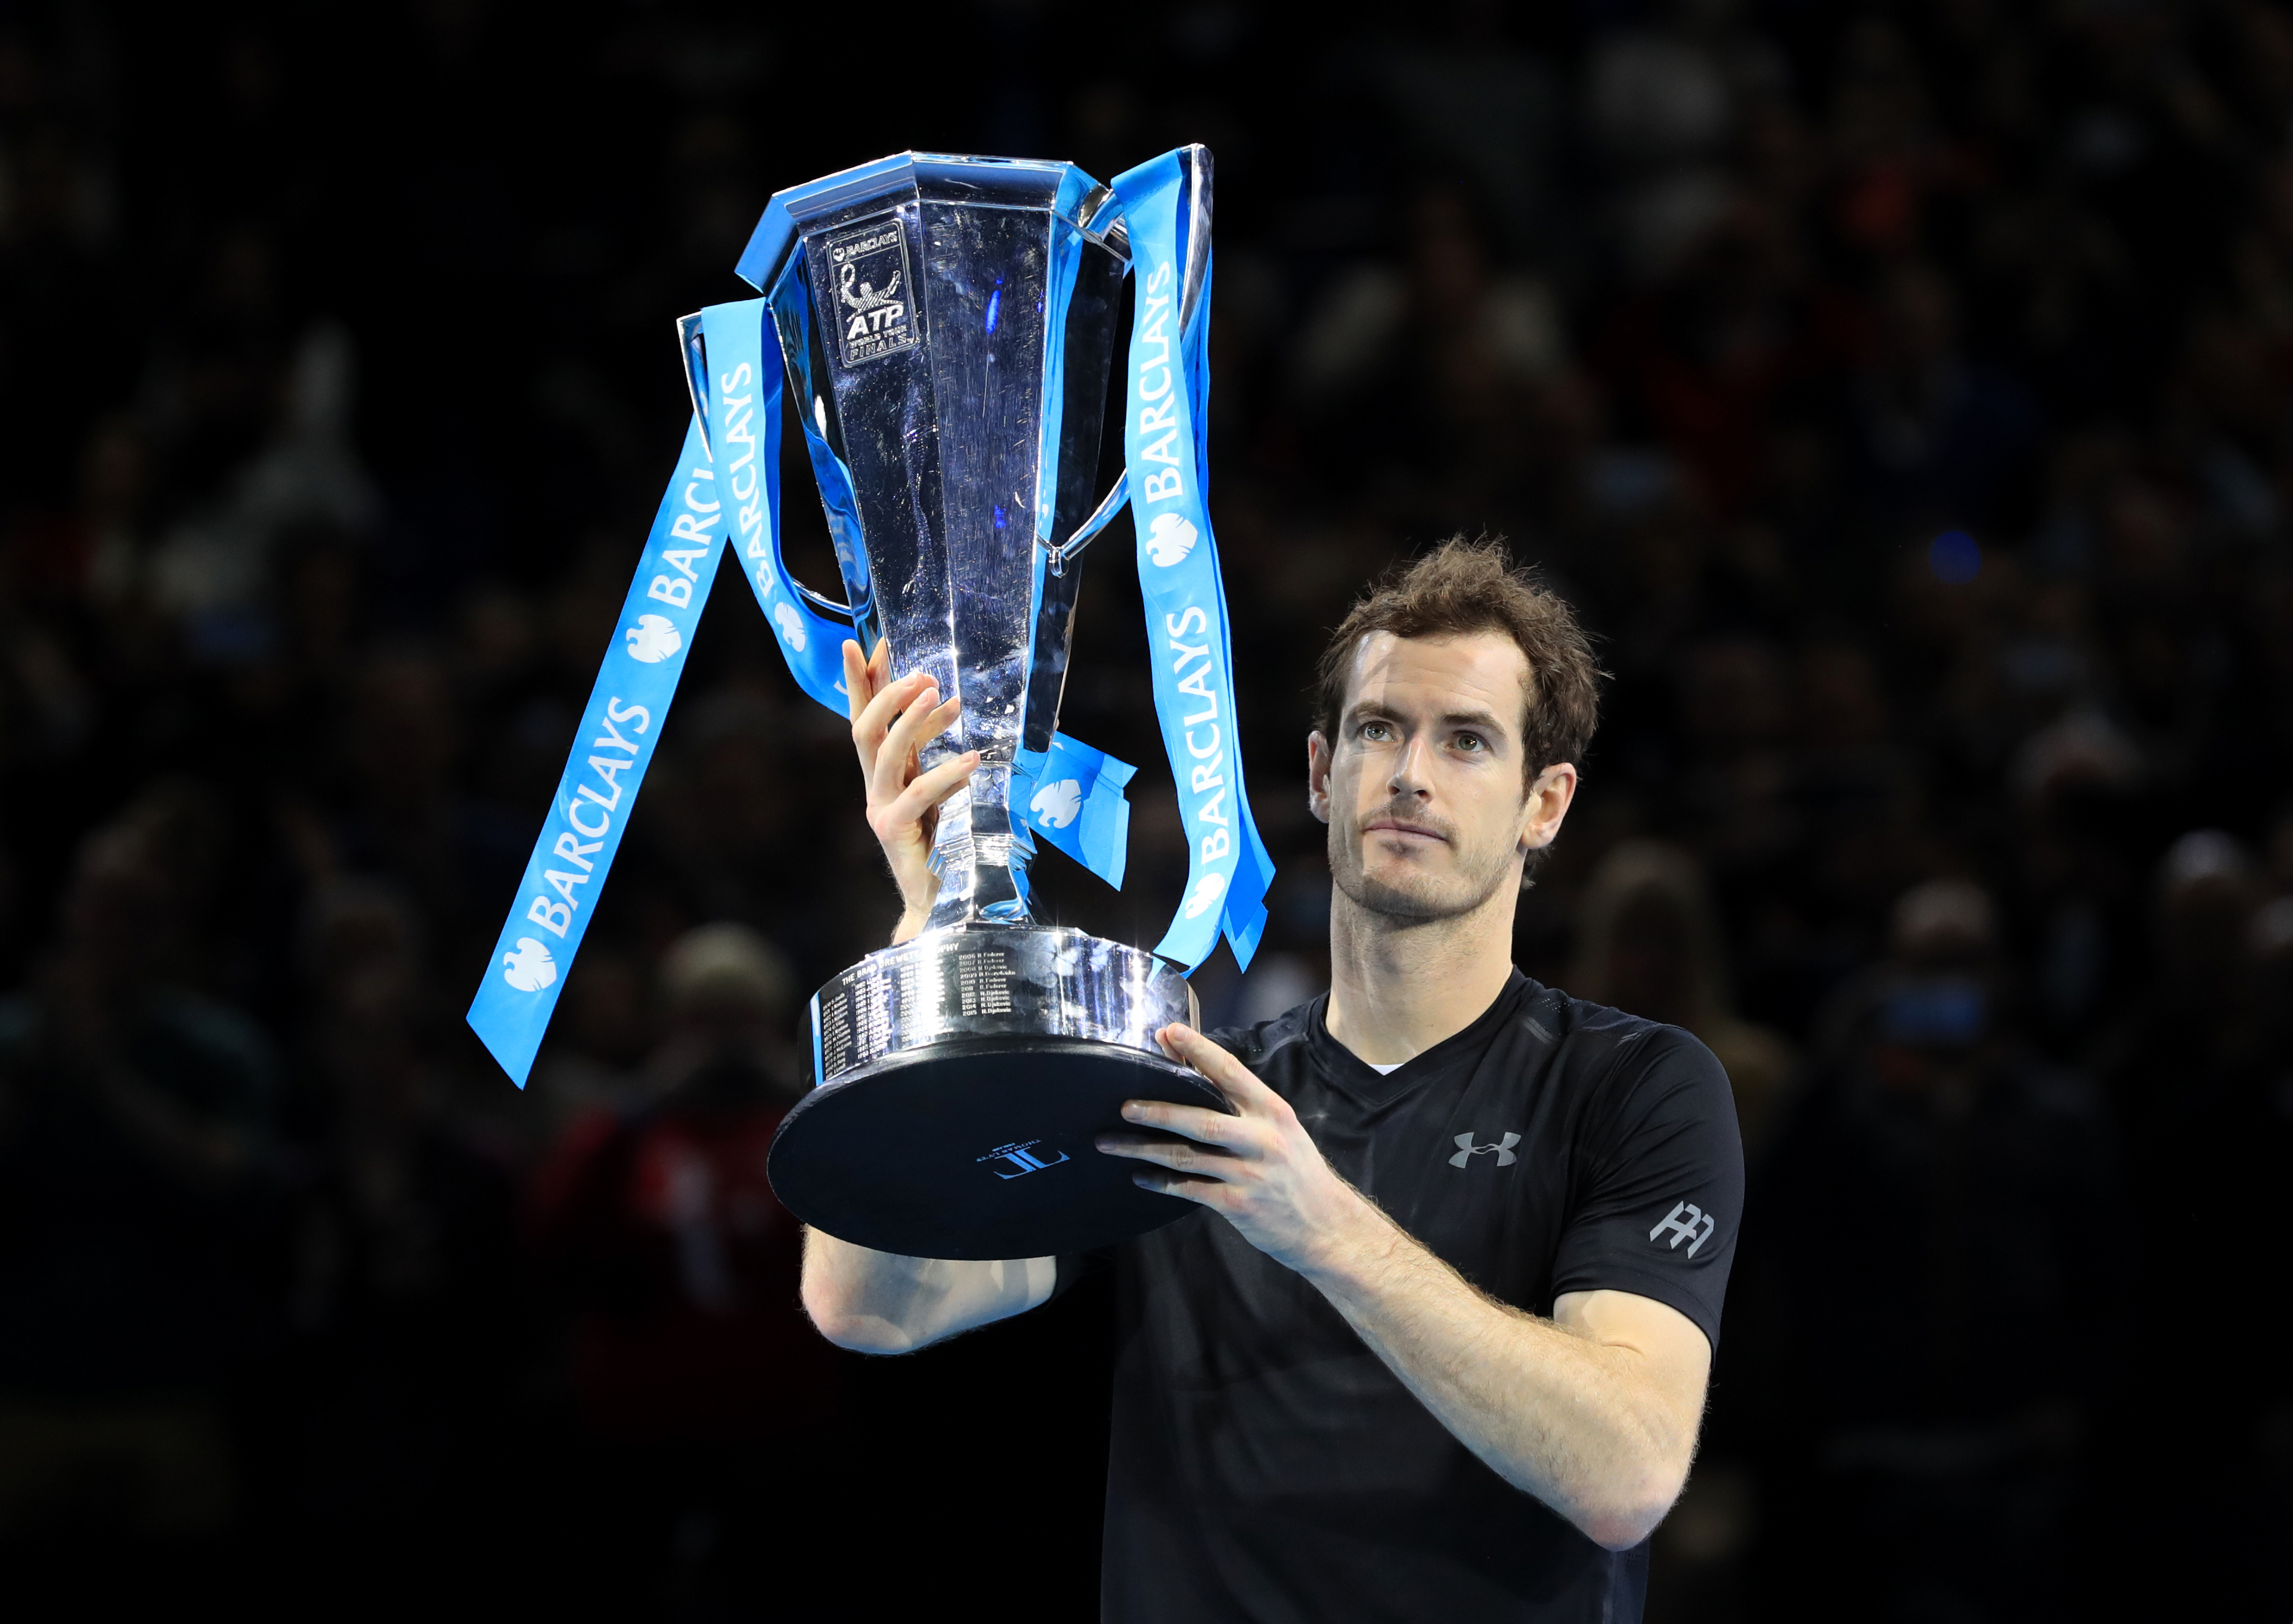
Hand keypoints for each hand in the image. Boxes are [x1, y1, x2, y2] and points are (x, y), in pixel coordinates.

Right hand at [843, 637, 974, 936]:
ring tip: (943, 697)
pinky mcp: (895, 831)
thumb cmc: (945, 843)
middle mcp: (874, 789)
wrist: (941, 902)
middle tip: (920, 673)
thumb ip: (933, 750)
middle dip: (885, 694)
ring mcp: (880, 810)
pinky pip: (918, 793)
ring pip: (884, 753)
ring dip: (912, 721)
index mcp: (883, 775)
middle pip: (863, 730)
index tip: (873, 642)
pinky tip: (973, 759)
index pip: (866, 719)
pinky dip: (945, 772)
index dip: (866, 682)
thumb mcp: (939, 786)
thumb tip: (948, 700)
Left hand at [1096, 1023, 1382, 1274]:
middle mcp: (1261, 1139)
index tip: (1168, 1032)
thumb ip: (1245, 1107)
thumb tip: (1197, 1075)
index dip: (1198, 1050)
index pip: (1231, 1072)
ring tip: (1110, 1142)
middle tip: (1124, 1105)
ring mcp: (1249, 1174)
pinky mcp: (1238, 1205)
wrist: (1328, 1226)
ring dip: (1144, 1149)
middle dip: (1159, 1110)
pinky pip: (1190, 1190)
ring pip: (1186, 1156)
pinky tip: (1140, 1177)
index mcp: (1273, 1112)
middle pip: (1201, 1119)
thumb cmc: (1298, 1172)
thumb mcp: (1283, 1130)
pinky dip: (1161, 1183)